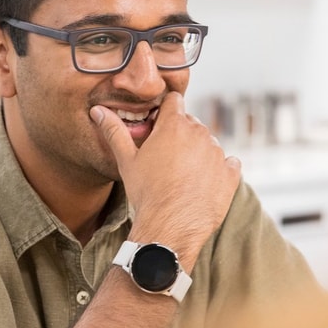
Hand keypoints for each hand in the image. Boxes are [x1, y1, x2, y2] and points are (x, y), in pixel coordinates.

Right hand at [90, 92, 240, 269]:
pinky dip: (218, 170)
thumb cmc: (146, 193)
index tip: (158, 128)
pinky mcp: (230, 174)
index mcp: (174, 124)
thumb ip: (114, 131)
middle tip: (166, 158)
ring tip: (182, 176)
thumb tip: (97, 110)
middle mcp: (200, 133)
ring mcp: (218, 153)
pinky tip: (203, 184)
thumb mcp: (126, 160)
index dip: (164, 112)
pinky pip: (228, 164)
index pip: (174, 101)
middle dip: (180, 135)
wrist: (169, 227)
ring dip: (198, 153)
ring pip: (208, 143)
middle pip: (191, 123)